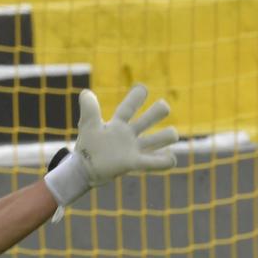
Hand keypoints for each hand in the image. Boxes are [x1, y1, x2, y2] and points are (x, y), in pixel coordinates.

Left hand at [44, 83, 178, 207]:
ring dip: (167, 136)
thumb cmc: (88, 146)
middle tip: (163, 107)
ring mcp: (134, 148)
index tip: (142, 88)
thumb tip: (85, 92)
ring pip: (159, 139)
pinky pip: (154, 163)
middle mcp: (129, 134)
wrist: (85, 169)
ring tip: (171, 134)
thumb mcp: (87, 126)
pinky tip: (170, 158)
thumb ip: (89, 110)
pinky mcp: (135, 163)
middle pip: (149, 118)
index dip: (136, 97)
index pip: (129, 107)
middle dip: (159, 110)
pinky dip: (165, 161)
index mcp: (118, 123)